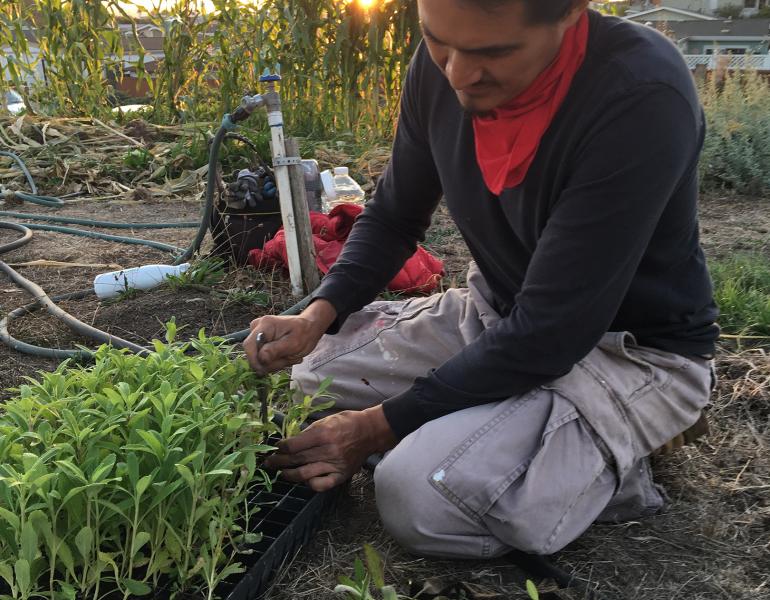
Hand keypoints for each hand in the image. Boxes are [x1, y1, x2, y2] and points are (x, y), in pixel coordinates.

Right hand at [244, 299, 336, 374]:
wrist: (308, 329)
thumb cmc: (304, 333)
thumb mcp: (294, 343)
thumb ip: (276, 350)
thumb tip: (261, 358)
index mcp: (265, 324)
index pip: (249, 345)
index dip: (254, 361)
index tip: (265, 370)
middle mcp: (257, 327)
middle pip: (254, 354)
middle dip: (270, 362)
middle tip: (288, 360)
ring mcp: (257, 334)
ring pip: (259, 358)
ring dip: (274, 363)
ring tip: (289, 357)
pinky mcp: (260, 342)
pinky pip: (262, 358)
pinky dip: (274, 361)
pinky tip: (285, 356)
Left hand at [264, 406, 397, 491]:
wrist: (370, 432)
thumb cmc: (347, 422)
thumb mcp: (326, 420)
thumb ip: (308, 432)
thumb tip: (290, 442)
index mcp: (323, 434)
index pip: (293, 446)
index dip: (280, 448)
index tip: (276, 447)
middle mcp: (328, 450)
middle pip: (296, 460)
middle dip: (279, 462)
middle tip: (269, 463)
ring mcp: (335, 464)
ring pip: (304, 474)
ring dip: (289, 474)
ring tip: (282, 473)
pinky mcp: (341, 475)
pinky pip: (321, 485)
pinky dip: (310, 484)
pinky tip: (305, 480)